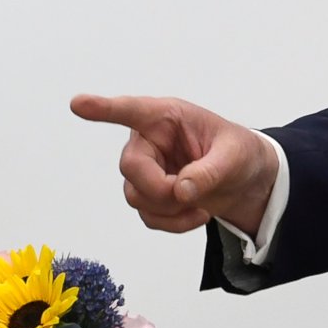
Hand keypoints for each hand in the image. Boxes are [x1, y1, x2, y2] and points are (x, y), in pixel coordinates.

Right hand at [70, 94, 279, 234]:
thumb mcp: (236, 156)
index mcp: (167, 117)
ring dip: (170, 209)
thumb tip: (181, 191)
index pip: (131, 111)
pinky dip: (174, 223)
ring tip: (201, 204)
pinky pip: (148, 216)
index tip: (78, 104)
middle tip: (192, 196)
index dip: (103, 109)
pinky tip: (197, 213)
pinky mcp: (149, 194)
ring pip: (136, 196)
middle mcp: (149, 141)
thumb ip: (210, 171)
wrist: (248, 180)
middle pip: (131, 167)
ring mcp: (146, 169)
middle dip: (160, 189)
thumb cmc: (240, 153)